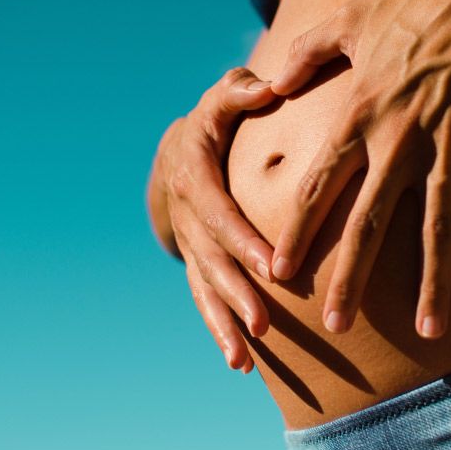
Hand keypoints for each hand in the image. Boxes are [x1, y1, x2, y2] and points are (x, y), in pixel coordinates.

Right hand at [150, 67, 276, 372]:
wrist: (177, 156)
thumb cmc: (213, 125)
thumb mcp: (220, 101)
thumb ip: (239, 93)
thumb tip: (268, 86)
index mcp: (195, 178)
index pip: (220, 213)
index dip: (243, 241)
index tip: (273, 267)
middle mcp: (189, 218)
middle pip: (213, 261)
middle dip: (238, 293)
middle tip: (264, 323)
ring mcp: (191, 246)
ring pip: (205, 289)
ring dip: (224, 323)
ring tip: (244, 357)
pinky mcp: (198, 264)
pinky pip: (205, 300)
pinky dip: (219, 331)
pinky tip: (241, 363)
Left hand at [268, 0, 450, 338]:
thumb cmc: (414, 11)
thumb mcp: (347, 20)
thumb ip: (304, 52)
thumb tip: (268, 80)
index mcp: (360, 118)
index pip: (320, 187)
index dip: (298, 233)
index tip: (279, 273)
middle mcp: (399, 142)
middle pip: (369, 223)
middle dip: (351, 277)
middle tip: (335, 325)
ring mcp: (448, 148)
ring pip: (437, 227)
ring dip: (434, 282)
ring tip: (432, 331)